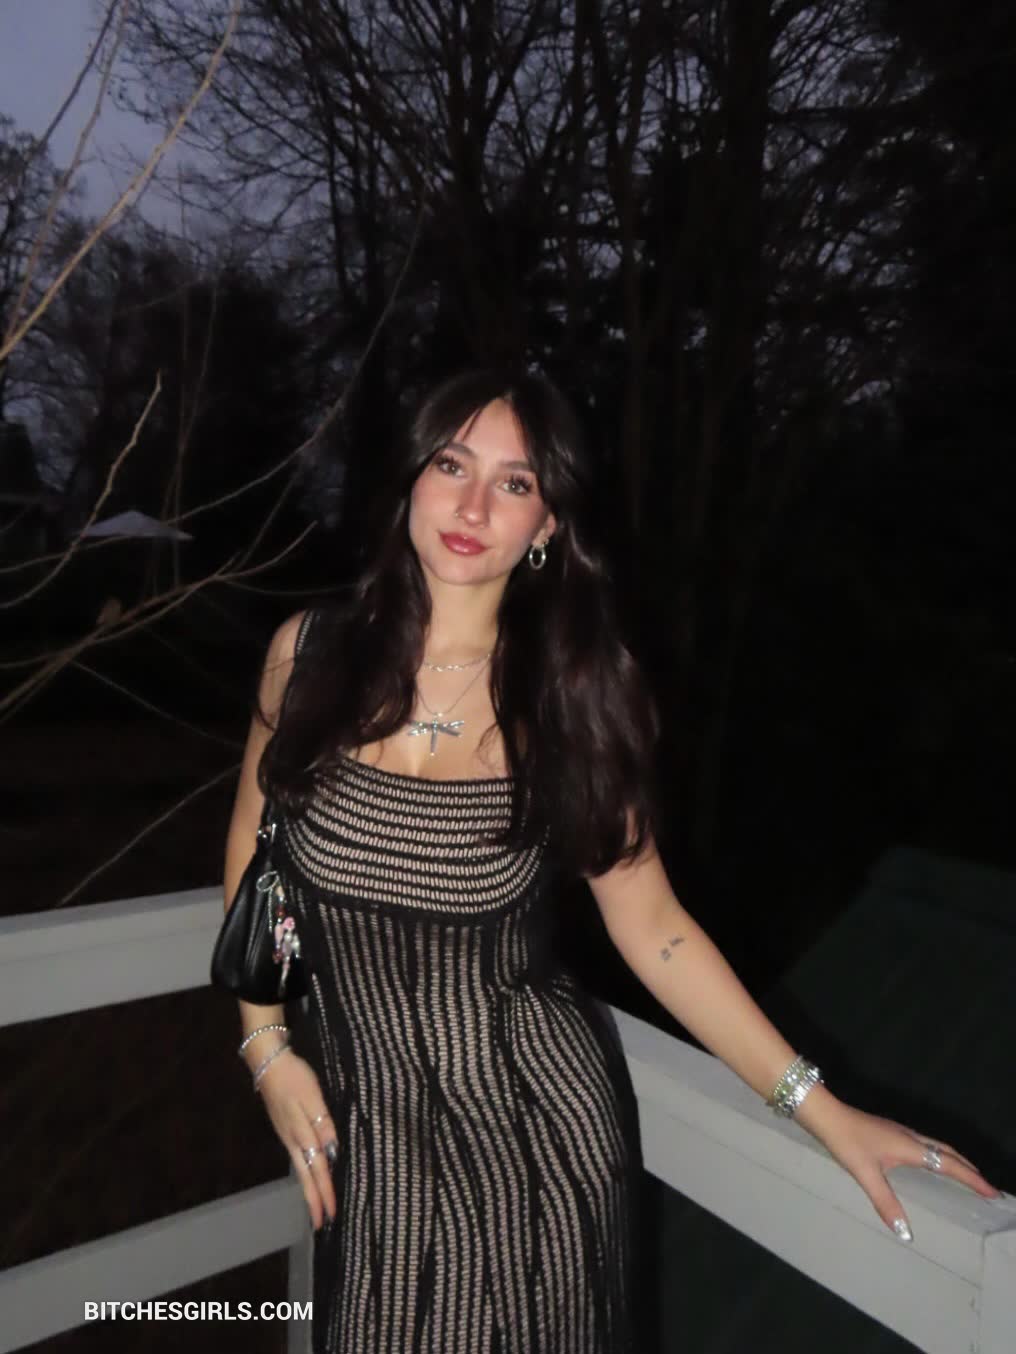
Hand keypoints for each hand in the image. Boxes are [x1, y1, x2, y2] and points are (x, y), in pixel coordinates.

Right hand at [254, 1048, 339, 1231]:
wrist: (268, 1063)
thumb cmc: (294, 1077)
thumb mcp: (313, 1097)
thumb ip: (322, 1124)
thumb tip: (331, 1152)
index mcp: (302, 1134)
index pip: (317, 1170)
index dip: (323, 1192)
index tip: (329, 1215)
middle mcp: (293, 1140)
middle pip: (306, 1175)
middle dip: (314, 1199)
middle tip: (322, 1223)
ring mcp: (287, 1135)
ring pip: (301, 1168)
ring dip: (309, 1188)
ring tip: (316, 1205)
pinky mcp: (285, 1129)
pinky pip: (297, 1157)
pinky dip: (305, 1171)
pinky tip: (308, 1174)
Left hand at [804, 1098, 1000, 1240]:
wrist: (826, 1115)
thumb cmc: (846, 1142)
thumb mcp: (866, 1175)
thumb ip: (886, 1203)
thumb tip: (906, 1233)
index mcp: (910, 1147)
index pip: (948, 1164)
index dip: (971, 1178)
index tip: (991, 1191)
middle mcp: (910, 1137)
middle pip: (948, 1152)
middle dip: (969, 1169)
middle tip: (986, 1187)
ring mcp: (900, 1132)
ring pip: (937, 1145)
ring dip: (955, 1160)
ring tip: (967, 1175)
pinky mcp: (890, 1132)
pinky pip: (926, 1144)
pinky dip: (939, 1155)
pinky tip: (930, 1162)